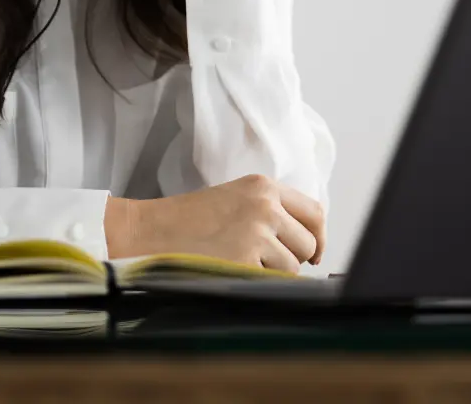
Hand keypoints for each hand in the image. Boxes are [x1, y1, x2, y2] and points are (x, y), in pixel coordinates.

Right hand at [104, 174, 325, 272]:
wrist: (151, 230)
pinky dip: (255, 282)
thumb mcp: (235, 198)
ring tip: (241, 262)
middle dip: (294, 259)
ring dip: (273, 273)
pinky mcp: (244, 262)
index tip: (315, 252)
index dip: (319, 237)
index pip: (315, 212)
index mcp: (263, 187)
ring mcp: (255, 234)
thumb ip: (271, 210)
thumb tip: (309, 243)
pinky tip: (231, 270)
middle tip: (268, 261)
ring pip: (291, 268)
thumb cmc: (189, 218)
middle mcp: (264, 207)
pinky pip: (270, 283)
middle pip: (308, 243)